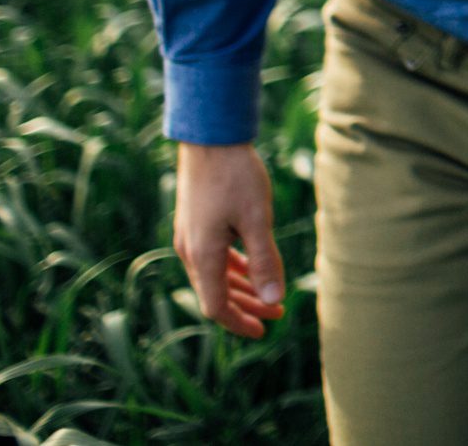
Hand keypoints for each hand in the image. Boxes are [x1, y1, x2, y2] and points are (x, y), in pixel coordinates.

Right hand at [172, 141, 285, 337]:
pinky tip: (251, 267)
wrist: (210, 139)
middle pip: (216, 293)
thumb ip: (265, 261)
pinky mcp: (196, 223)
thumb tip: (273, 300)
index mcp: (202, 255)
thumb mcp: (257, 219)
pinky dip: (233, 268)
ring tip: (270, 294)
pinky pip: (214, 257)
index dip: (240, 322)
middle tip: (277, 313)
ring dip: (242, 288)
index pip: (216, 306)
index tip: (265, 329)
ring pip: (215, 275)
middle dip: (246, 307)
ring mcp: (191, 237)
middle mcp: (190, 250)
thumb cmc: (236, 176)